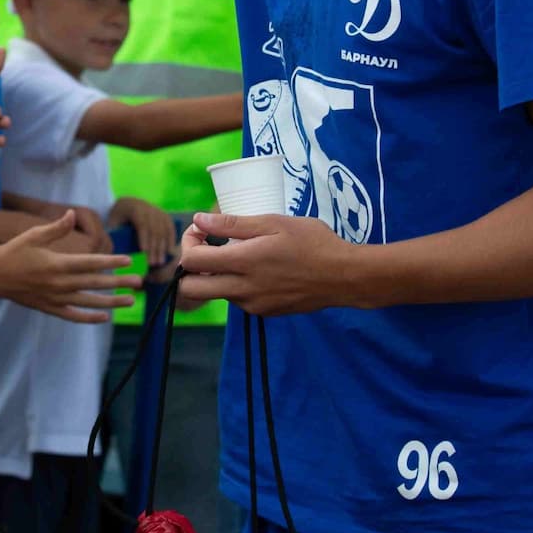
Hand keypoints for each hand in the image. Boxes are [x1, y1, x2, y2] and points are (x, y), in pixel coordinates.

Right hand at [0, 212, 138, 322]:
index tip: (128, 260)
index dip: (111, 262)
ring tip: (129, 300)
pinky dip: (89, 318)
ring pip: (88, 302)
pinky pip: (73, 316)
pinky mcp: (48, 308)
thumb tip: (72, 214)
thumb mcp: (33, 235)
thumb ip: (56, 228)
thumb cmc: (13, 251)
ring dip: (111, 302)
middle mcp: (58, 284)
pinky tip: (104, 317)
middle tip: (139, 282)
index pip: (90, 263)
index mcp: (57, 264)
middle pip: (95, 284)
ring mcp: (54, 298)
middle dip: (119, 283)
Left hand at [111, 196, 176, 268]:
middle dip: (154, 247)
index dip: (144, 237)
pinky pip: (170, 228)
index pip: (141, 223)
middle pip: (154, 229)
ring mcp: (158, 211)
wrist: (127, 204)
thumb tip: (118, 249)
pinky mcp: (164, 215)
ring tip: (159, 262)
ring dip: (162, 247)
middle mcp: (148, 208)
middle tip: (152, 263)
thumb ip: (114, 233)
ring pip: (163, 230)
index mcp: (134, 207)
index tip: (143, 252)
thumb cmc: (117, 218)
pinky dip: (171, 240)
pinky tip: (169, 252)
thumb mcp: (112, 222)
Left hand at [176, 212, 356, 314]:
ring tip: (241, 253)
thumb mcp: (274, 223)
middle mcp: (243, 290)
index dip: (188, 241)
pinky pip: (238, 299)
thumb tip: (199, 219)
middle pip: (191, 289)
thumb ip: (232, 224)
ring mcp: (253, 305)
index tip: (201, 229)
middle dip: (190, 267)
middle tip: (207, 247)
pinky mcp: (265, 312)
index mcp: (243, 263)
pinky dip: (237, 284)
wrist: (344, 277)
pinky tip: (259, 268)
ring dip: (217, 274)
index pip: (191, 261)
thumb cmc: (313, 242)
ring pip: (216, 294)